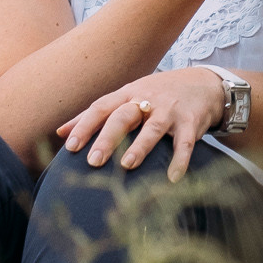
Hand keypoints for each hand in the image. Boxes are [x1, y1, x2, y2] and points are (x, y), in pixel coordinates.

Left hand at [59, 66, 230, 180]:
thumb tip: (59, 132)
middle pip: (123, 116)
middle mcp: (147, 100)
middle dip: (108, 138)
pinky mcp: (191, 122)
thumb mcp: (127, 97)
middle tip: (93, 161)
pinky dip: (180, 160)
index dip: (84, 126)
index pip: (101, 108)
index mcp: (127, 95)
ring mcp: (170, 110)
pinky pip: (185, 142)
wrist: (204, 84)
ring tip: (127, 166)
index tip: (69, 146)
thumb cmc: (157, 95)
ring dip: (140, 146)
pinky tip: (173, 178)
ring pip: (153, 128)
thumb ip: (95, 115)